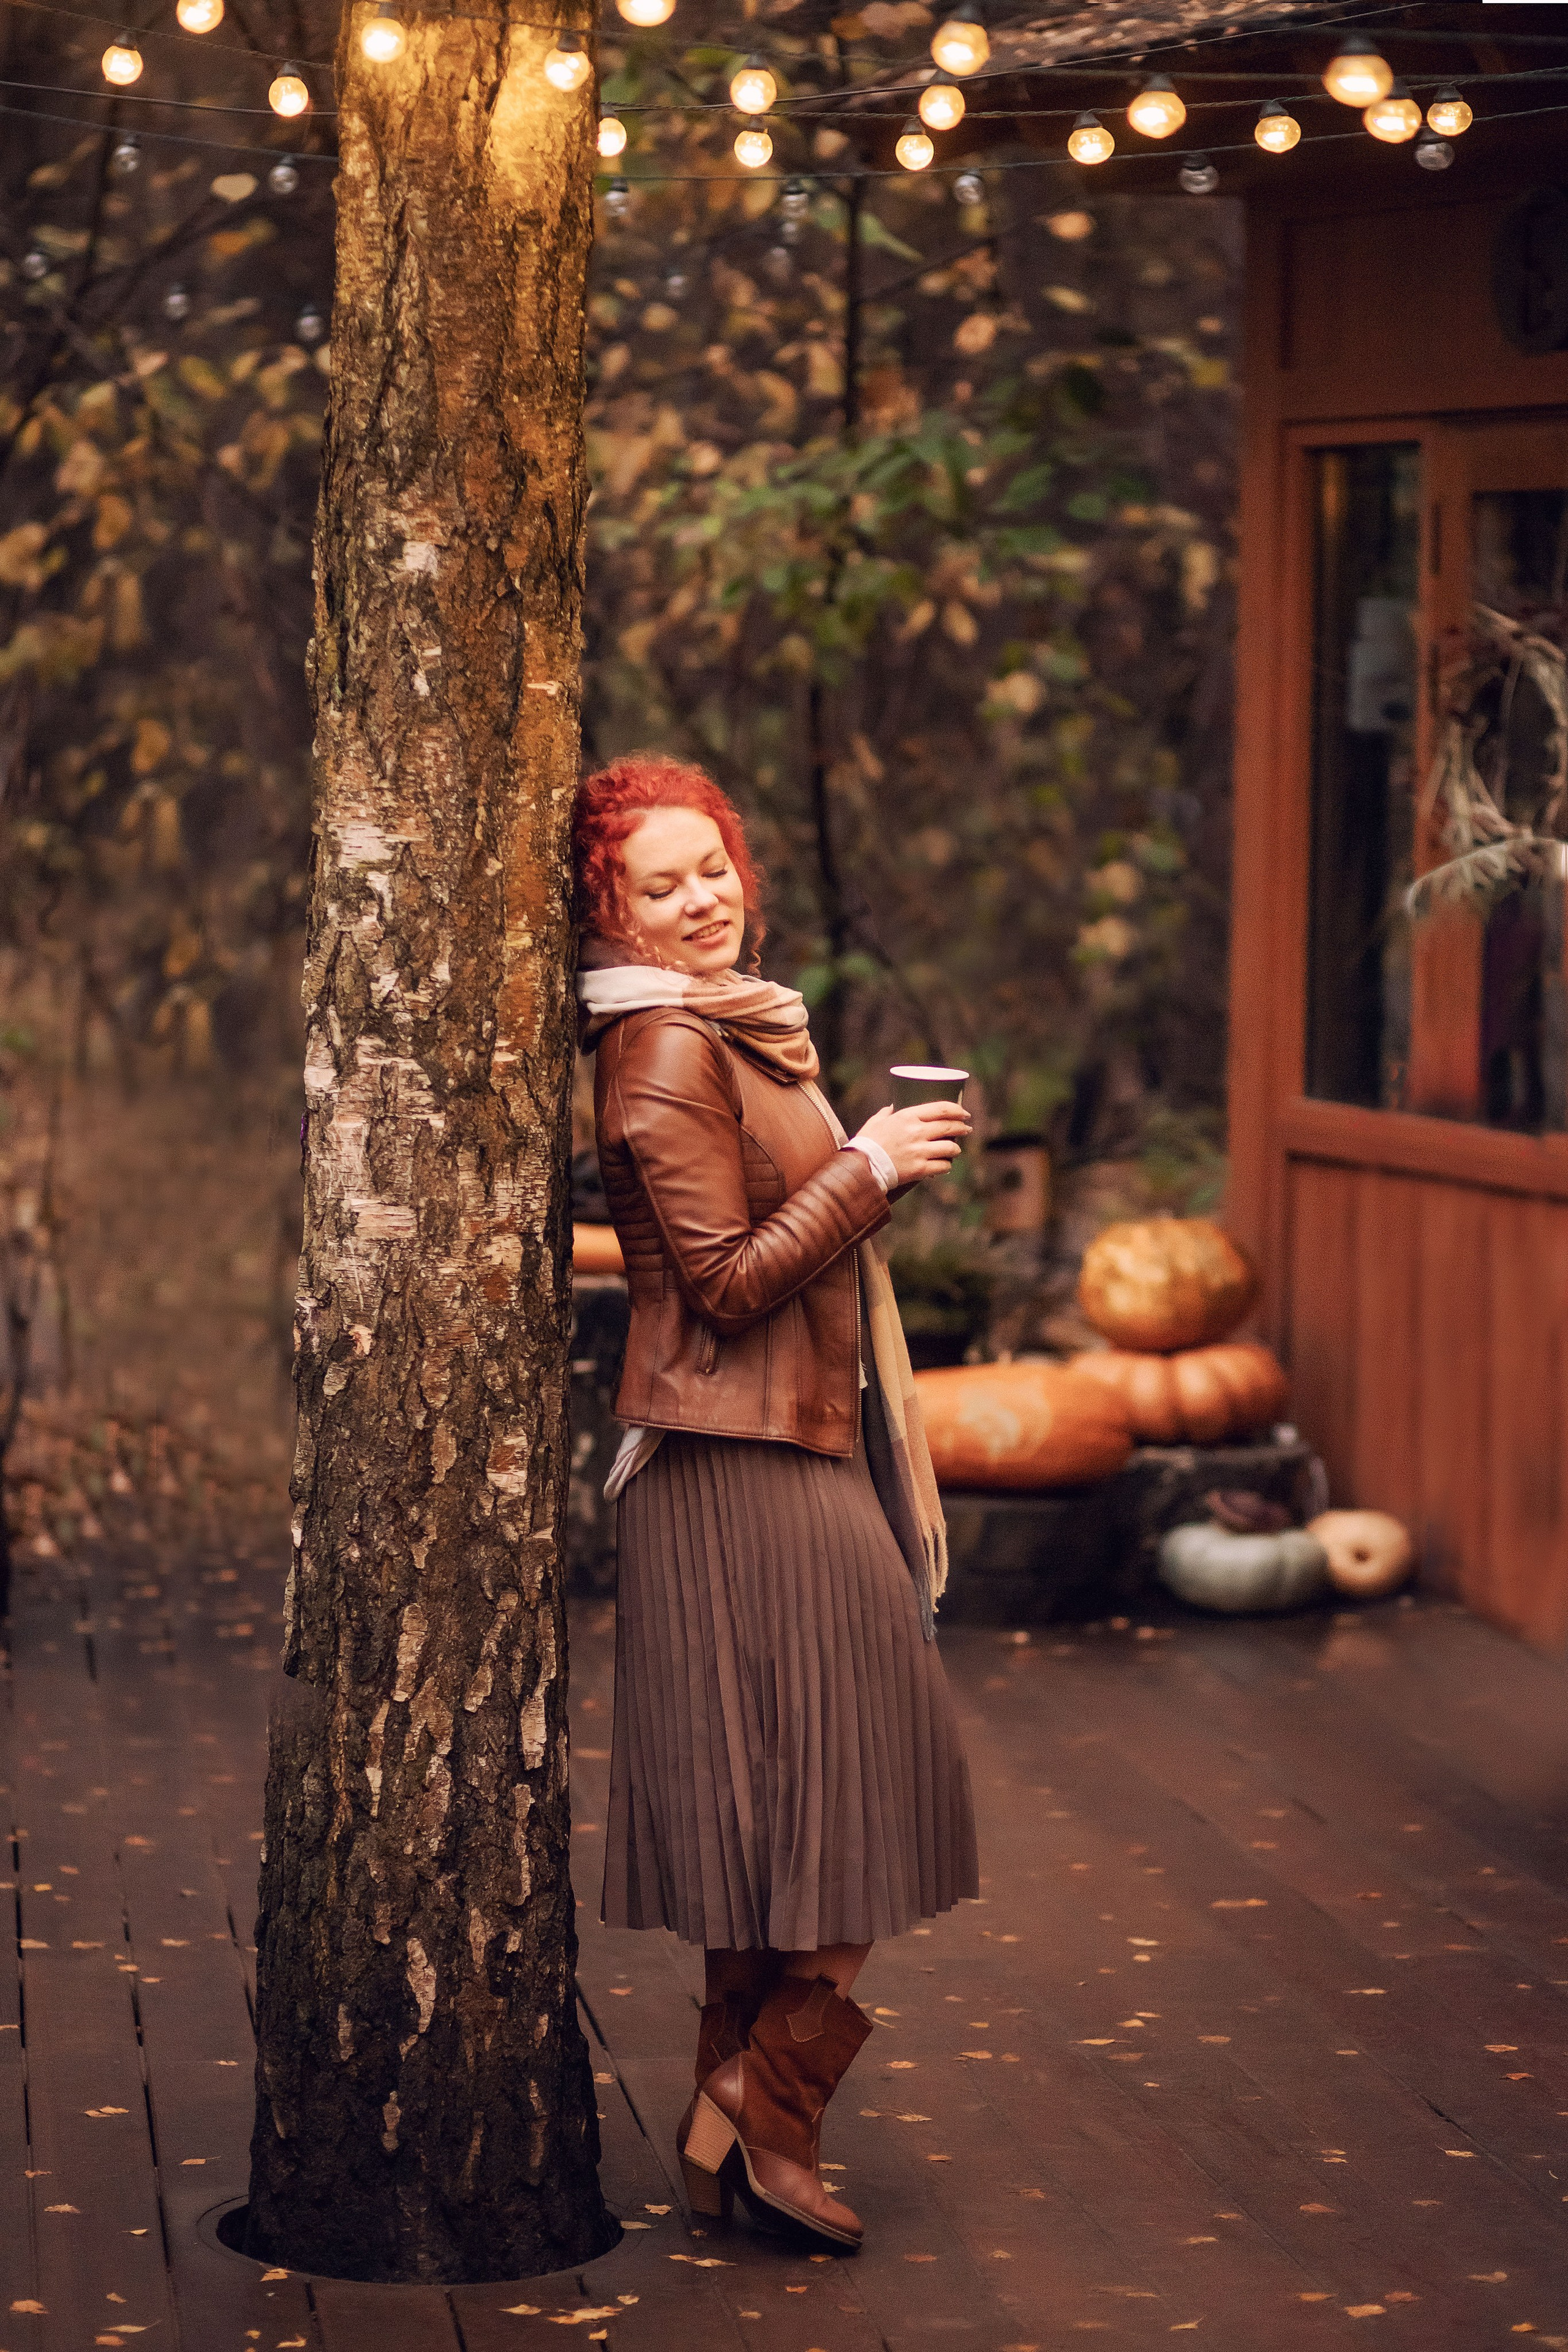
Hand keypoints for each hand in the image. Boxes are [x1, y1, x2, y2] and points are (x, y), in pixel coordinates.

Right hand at [854, 1100, 971, 1186]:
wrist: (862, 1166)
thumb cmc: (866, 1143)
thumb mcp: (875, 1122)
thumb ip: (884, 1114)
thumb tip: (890, 1108)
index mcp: (908, 1116)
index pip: (942, 1109)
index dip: (957, 1110)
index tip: (964, 1113)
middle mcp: (917, 1132)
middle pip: (950, 1127)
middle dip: (962, 1128)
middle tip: (966, 1129)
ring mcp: (920, 1151)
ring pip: (951, 1148)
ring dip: (955, 1149)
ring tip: (955, 1150)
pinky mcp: (920, 1169)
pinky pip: (943, 1166)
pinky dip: (946, 1165)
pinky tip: (945, 1164)